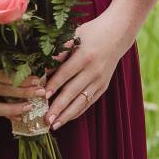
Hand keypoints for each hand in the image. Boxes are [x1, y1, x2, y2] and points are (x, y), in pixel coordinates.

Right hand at [0, 51, 45, 119]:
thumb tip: (23, 62)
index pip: (1, 76)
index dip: (20, 79)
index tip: (38, 78)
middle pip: (0, 91)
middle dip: (23, 93)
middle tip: (42, 92)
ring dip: (14, 108)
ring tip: (31, 107)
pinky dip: (2, 112)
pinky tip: (17, 115)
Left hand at [43, 13, 134, 130]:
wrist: (117, 34)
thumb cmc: (91, 33)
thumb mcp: (75, 36)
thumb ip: (59, 52)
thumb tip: (42, 67)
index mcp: (85, 56)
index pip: (65, 74)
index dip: (53, 85)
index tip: (41, 97)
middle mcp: (94, 70)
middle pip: (72, 91)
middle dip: (58, 107)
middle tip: (45, 119)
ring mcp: (100, 80)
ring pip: (81, 101)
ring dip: (67, 114)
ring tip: (54, 125)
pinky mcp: (104, 86)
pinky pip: (89, 102)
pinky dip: (78, 111)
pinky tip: (66, 119)